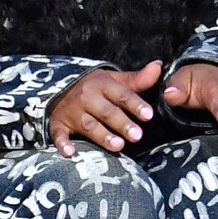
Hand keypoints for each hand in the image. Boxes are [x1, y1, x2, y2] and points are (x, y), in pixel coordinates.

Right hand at [47, 61, 161, 155]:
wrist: (58, 88)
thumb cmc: (94, 87)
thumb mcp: (114, 80)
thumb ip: (137, 79)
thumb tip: (159, 66)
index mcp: (102, 84)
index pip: (122, 95)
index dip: (135, 104)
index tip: (148, 115)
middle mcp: (87, 97)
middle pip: (106, 112)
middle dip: (122, 123)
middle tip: (138, 136)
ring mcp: (72, 112)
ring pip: (88, 125)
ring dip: (102, 135)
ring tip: (118, 146)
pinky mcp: (58, 124)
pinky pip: (59, 134)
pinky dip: (62, 143)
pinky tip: (70, 153)